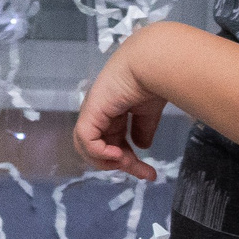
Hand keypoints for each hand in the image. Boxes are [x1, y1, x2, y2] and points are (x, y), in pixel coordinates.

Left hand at [73, 34, 166, 181]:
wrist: (150, 64)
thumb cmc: (151, 81)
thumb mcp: (148, 112)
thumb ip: (143, 129)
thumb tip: (142, 146)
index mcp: (111, 113)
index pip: (112, 143)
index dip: (128, 160)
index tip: (149, 173)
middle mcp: (98, 114)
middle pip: (101, 150)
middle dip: (122, 165)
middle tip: (145, 173)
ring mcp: (92, 113)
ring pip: (88, 149)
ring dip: (110, 162)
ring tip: (129, 163)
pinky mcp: (90, 113)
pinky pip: (87, 140)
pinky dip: (100, 153)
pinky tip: (119, 155)